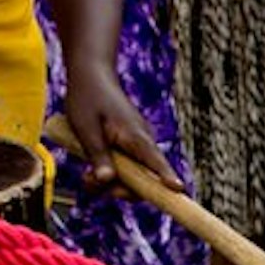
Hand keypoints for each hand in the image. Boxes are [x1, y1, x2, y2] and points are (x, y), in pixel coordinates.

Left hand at [53, 63, 174, 194]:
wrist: (91, 74)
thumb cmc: (88, 97)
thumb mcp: (86, 128)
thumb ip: (98, 155)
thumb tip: (107, 181)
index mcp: (137, 137)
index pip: (157, 162)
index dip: (167, 177)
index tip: (178, 189)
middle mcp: (144, 143)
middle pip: (144, 180)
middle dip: (120, 189)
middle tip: (90, 182)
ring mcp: (138, 146)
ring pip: (133, 177)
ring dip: (110, 182)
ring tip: (85, 175)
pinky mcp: (130, 147)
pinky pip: (126, 168)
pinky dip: (110, 172)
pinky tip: (89, 169)